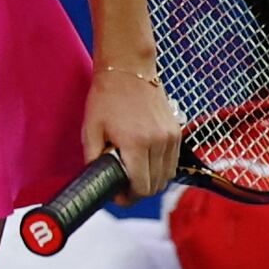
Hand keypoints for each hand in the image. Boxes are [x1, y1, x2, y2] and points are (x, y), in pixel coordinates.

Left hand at [79, 56, 186, 204]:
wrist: (129, 70)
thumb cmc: (106, 97)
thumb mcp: (91, 128)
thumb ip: (93, 158)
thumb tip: (97, 180)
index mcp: (136, 143)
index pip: (141, 186)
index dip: (128, 198)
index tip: (116, 196)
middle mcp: (159, 143)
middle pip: (155, 186)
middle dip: (137, 192)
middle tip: (121, 188)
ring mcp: (171, 138)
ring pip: (166, 177)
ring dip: (150, 182)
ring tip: (132, 175)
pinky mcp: (177, 133)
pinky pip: (172, 163)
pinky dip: (160, 169)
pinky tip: (144, 163)